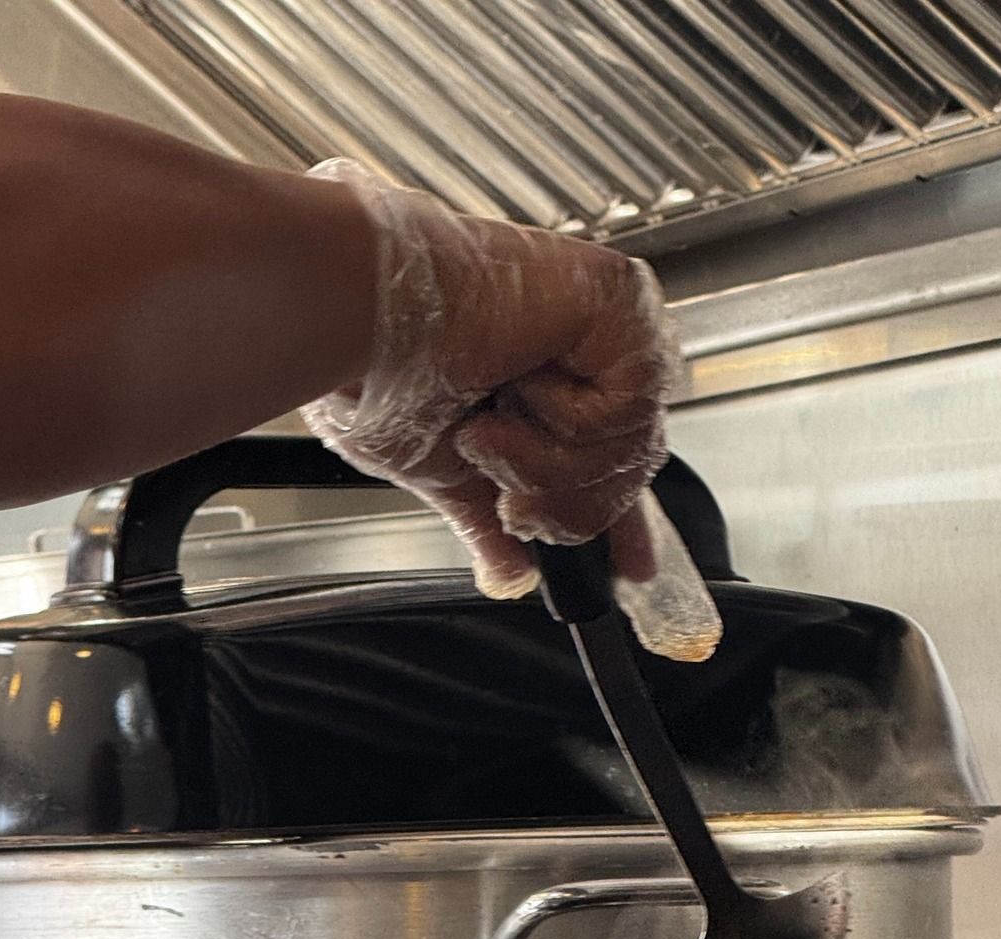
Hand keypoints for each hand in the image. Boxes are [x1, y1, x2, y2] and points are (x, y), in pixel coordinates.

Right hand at [300, 160, 678, 605]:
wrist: (365, 325)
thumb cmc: (379, 374)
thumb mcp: (443, 476)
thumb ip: (489, 524)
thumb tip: (510, 578)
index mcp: (551, 386)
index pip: (612, 459)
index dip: (626, 518)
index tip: (635, 569)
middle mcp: (588, 351)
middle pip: (629, 469)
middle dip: (565, 506)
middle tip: (510, 500)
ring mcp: (611, 322)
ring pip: (630, 447)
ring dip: (548, 462)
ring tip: (490, 426)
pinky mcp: (621, 299)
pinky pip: (630, 408)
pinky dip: (564, 417)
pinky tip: (519, 381)